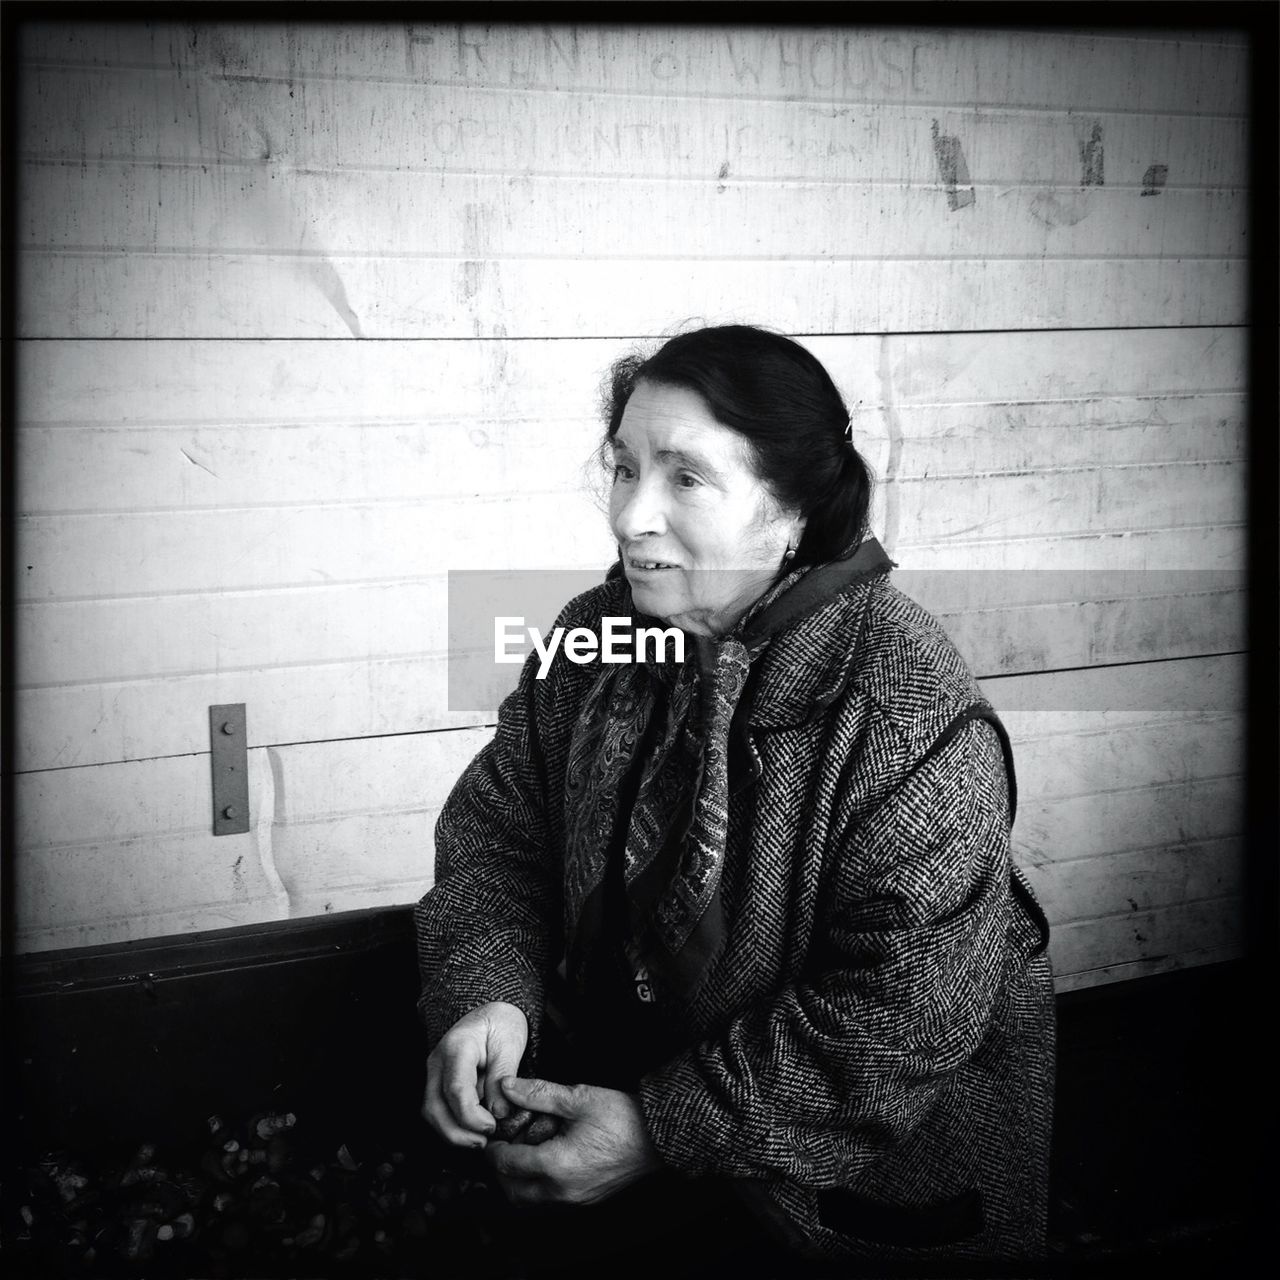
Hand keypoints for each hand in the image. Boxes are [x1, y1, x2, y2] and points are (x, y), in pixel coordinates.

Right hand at [422, 1002, 527, 1148]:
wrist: (491, 1014)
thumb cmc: (501, 1025)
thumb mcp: (510, 1045)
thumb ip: (503, 1077)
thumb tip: (499, 1113)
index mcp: (457, 1047)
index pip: (456, 1089)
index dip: (471, 1116)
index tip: (492, 1125)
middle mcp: (438, 1061)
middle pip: (434, 1107)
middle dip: (457, 1133)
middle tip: (484, 1141)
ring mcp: (434, 1072)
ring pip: (431, 1113)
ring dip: (453, 1134)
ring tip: (479, 1141)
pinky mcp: (437, 1083)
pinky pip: (438, 1110)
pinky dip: (452, 1126)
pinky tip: (472, 1132)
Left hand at [485, 1076, 662, 1205]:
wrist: (657, 1137)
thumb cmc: (621, 1116)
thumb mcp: (577, 1098)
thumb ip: (538, 1093)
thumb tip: (507, 1087)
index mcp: (556, 1165)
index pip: (508, 1164)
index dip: (493, 1150)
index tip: (491, 1137)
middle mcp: (562, 1190)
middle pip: (513, 1191)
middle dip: (501, 1171)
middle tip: (503, 1146)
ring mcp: (575, 1200)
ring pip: (531, 1200)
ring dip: (519, 1181)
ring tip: (524, 1153)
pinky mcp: (587, 1200)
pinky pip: (550, 1201)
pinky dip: (538, 1186)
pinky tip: (547, 1162)